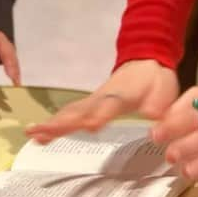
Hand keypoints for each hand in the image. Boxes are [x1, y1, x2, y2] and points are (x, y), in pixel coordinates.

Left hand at [0, 23, 20, 84]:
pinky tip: (14, 74)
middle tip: (13, 78)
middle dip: (10, 61)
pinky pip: (9, 47)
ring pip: (10, 47)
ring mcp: (1, 29)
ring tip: (16, 81)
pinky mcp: (4, 33)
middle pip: (5, 44)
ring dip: (14, 64)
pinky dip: (13, 60)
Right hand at [26, 60, 178, 142]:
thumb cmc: (155, 80)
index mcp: (122, 95)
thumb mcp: (164, 91)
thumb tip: (152, 115)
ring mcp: (94, 100)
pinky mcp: (90, 104)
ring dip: (52, 124)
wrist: (146, 60)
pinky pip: (71, 114)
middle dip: (61, 123)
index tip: (90, 126)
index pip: (109, 105)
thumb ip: (158, 104)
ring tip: (33, 135)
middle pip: (80, 110)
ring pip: (71, 112)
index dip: (101, 115)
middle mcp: (103, 97)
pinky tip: (41, 136)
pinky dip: (55, 124)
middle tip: (40, 134)